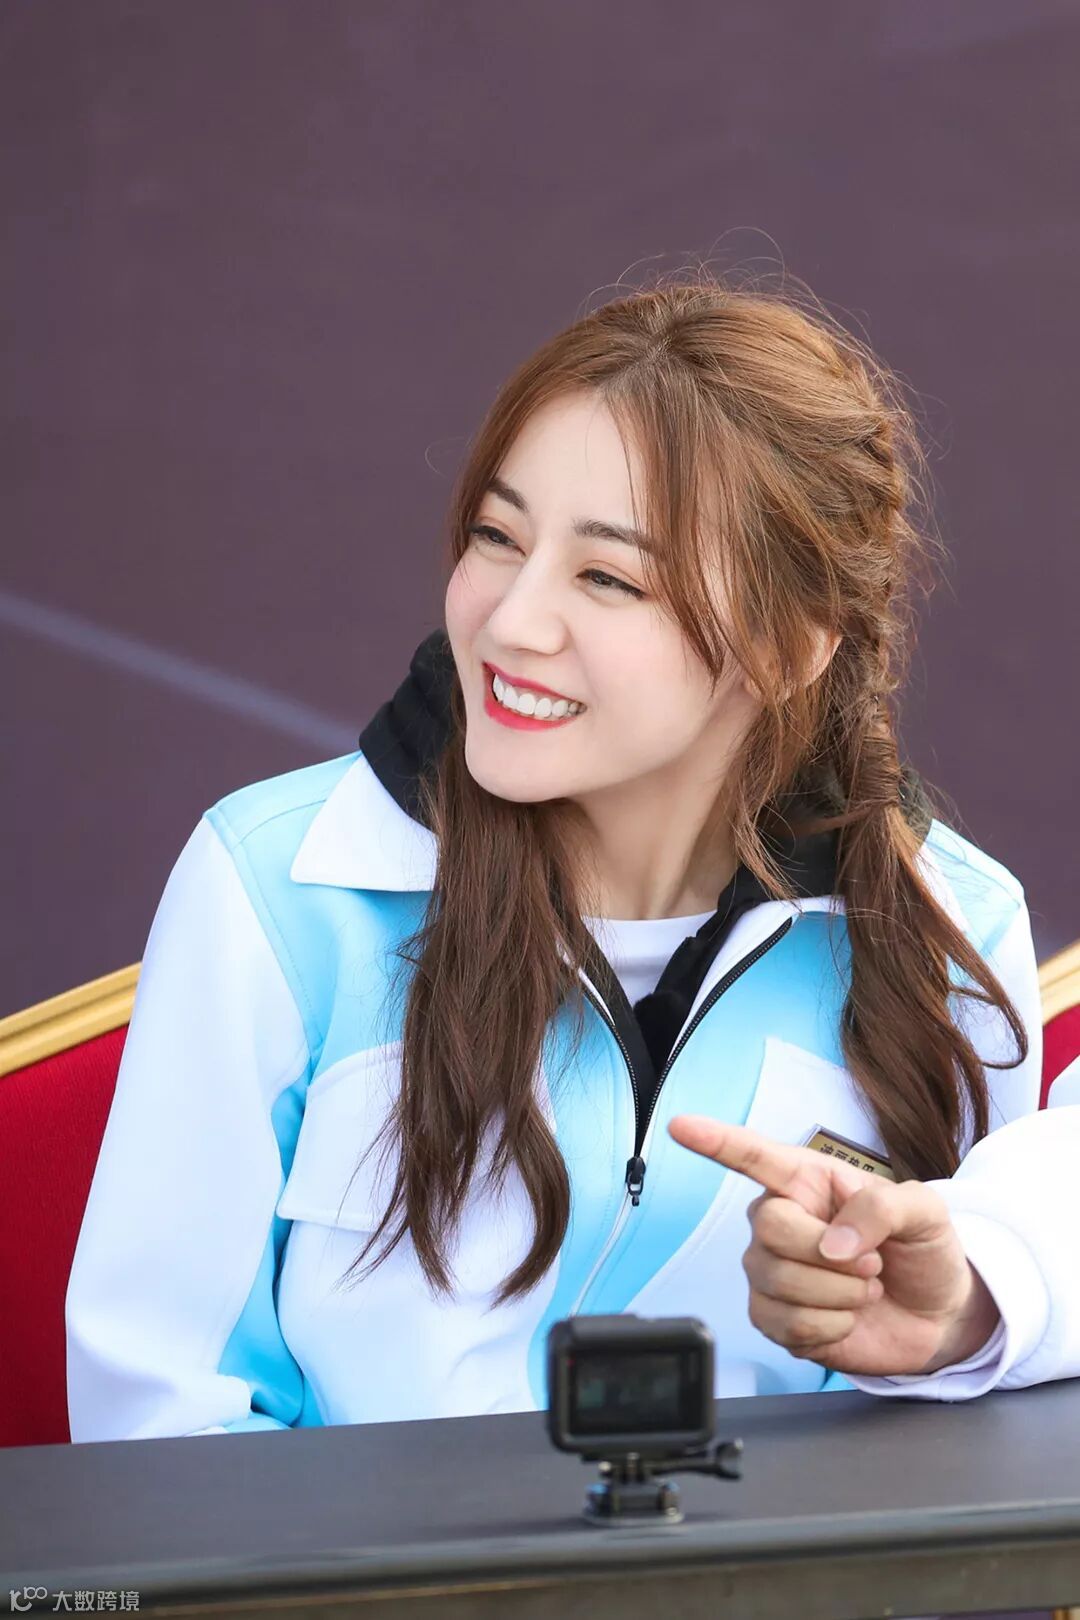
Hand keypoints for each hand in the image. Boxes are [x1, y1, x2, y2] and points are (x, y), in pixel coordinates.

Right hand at [667, 1115, 1000, 1377]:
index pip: (753, 1156)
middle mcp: (782, 1221)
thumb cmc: (925, 1250)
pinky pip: (783, 1325)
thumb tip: (833, 1243)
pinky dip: (828, 1328)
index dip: (715, 1141)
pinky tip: (846, 1319)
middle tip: (872, 1265)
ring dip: (837, 1295)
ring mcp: (774, 1271)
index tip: (680, 1125)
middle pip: (768, 1227)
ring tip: (865, 1290)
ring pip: (775, 1281)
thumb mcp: (924, 1211)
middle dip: (826, 1255)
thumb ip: (882, 1209)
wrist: (939, 1316)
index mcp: (809, 1182)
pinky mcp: (777, 1319)